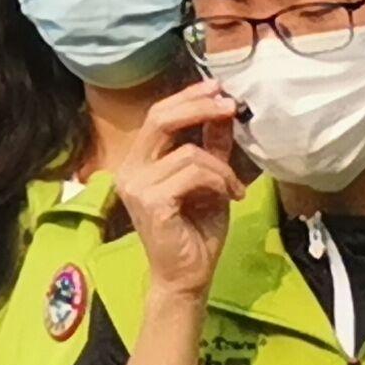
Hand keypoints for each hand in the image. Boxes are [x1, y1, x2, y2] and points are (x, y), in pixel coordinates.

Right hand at [124, 82, 246, 297]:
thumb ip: (211, 146)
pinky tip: (229, 197)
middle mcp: (130, 169)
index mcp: (139, 162)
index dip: (188, 97)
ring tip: (234, 187)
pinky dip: (219, 181)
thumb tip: (222, 112)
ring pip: (188, 152)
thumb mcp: (210, 180)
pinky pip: (193, 174)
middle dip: (199, 106)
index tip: (218, 88)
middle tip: (230, 106)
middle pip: (161, 119)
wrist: (187, 276)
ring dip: (221, 167)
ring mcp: (136, 185)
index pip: (158, 115)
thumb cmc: (196, 232)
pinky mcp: (150, 201)